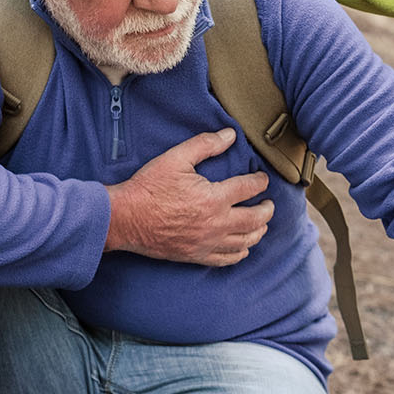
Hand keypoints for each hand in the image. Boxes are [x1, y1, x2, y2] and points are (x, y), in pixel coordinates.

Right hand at [105, 128, 272, 265]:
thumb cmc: (148, 187)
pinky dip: (241, 252)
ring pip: (246, 241)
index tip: (262, 179)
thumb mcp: (176, 158)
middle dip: (267, 210)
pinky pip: (228, 259)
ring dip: (259, 231)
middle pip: (256, 219)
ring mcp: (208, 242)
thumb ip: (205, 145)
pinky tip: (243, 246)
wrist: (125, 219)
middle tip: (268, 204)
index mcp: (214, 198)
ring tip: (262, 223)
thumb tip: (230, 135)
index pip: (250, 188)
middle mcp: (216, 223)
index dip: (261, 182)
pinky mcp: (197, 255)